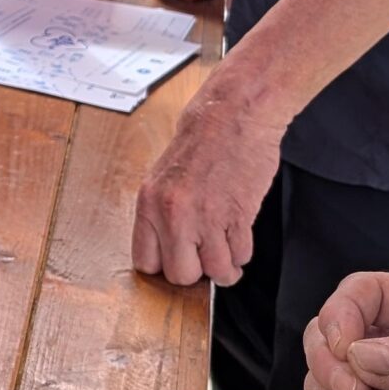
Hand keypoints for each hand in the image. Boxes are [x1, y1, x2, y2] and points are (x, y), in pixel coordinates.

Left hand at [132, 74, 283, 286]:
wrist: (234, 114)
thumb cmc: (202, 140)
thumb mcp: (163, 176)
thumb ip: (162, 214)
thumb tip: (168, 250)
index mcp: (149, 203)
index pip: (146, 262)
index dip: (164, 266)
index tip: (178, 260)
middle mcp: (173, 215)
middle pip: (181, 275)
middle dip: (196, 271)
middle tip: (205, 255)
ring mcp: (207, 217)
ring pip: (216, 272)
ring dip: (225, 266)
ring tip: (227, 249)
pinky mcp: (238, 216)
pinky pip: (241, 255)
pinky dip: (242, 251)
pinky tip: (239, 233)